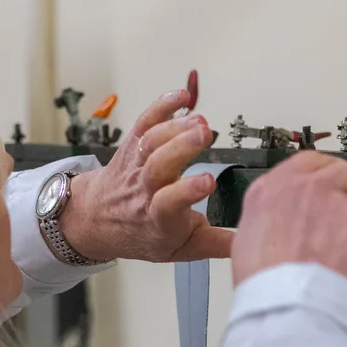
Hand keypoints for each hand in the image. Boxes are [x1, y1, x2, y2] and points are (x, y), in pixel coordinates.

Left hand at [57, 74, 231, 263]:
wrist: (97, 218)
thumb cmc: (141, 232)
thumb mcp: (180, 249)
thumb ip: (215, 245)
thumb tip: (249, 244)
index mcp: (159, 218)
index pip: (170, 203)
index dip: (188, 191)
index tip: (208, 181)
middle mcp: (144, 189)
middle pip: (158, 164)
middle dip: (181, 146)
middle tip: (204, 134)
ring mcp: (137, 164)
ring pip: (151, 141)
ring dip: (175, 126)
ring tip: (200, 121)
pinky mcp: (134, 144)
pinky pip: (144, 122)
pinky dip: (161, 106)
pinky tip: (182, 98)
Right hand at [229, 153, 346, 287]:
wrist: (289, 302)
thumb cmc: (266, 282)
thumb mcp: (248, 238)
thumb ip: (272, 216)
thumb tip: (284, 220)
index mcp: (271, 188)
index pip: (306, 162)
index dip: (318, 178)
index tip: (323, 190)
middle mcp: (306, 186)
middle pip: (339, 171)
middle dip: (343, 191)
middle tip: (338, 220)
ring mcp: (337, 199)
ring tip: (338, 254)